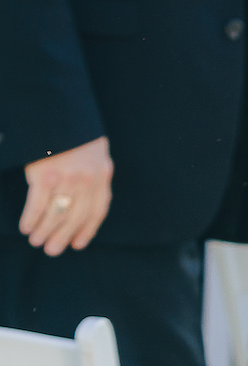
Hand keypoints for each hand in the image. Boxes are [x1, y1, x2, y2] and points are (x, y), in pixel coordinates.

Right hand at [22, 137, 111, 255]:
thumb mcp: (95, 156)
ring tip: (36, 241)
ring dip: (45, 231)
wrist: (59, 115)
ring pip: (57, 214)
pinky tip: (26, 227)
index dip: (88, 230)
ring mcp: (67, 178)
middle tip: (52, 250)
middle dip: (63, 236)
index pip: (98, 210)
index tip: (77, 244)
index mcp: (103, 174)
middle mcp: (88, 179)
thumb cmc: (75, 138)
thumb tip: (82, 209)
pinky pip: (39, 204)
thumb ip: (93, 179)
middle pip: (77, 216)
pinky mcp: (45, 175)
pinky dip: (32, 219)